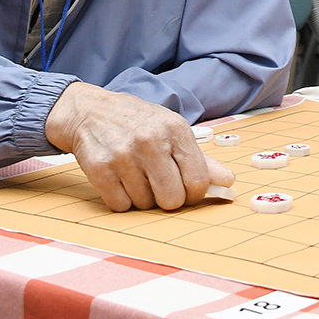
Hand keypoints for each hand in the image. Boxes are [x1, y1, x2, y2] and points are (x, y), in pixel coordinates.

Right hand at [44, 82, 232, 210]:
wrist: (90, 112)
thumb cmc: (138, 122)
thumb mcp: (172, 130)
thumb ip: (201, 158)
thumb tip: (228, 182)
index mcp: (175, 129)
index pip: (197, 179)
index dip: (195, 194)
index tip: (188, 192)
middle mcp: (151, 141)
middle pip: (173, 199)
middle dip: (169, 199)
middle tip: (160, 186)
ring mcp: (124, 155)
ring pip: (145, 205)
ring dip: (143, 198)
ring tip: (137, 176)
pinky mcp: (100, 169)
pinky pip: (120, 206)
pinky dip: (122, 200)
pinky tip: (120, 180)